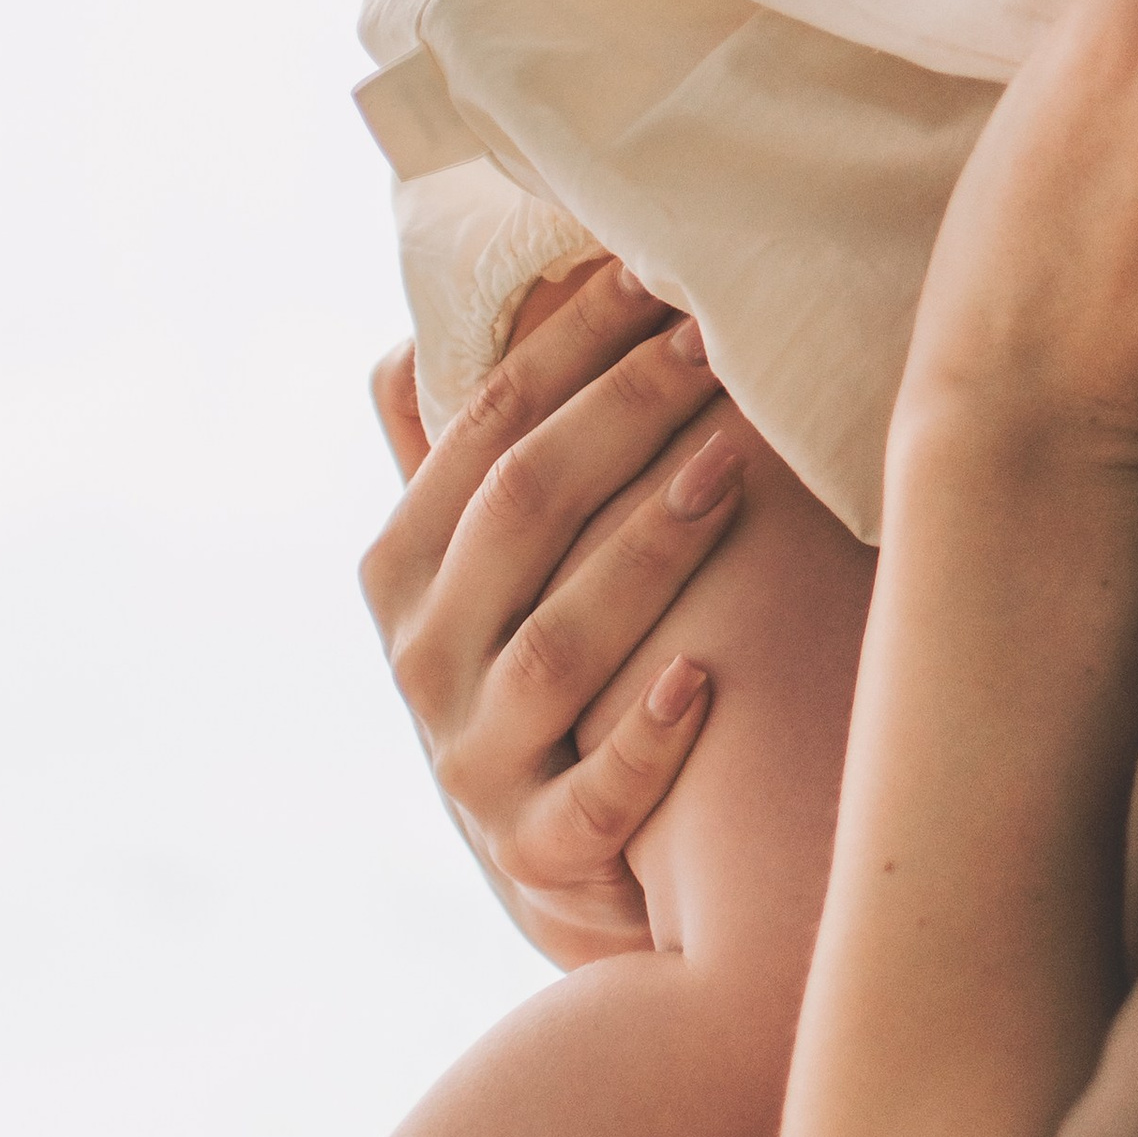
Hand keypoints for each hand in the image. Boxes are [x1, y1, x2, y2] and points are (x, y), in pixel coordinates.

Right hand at [360, 265, 751, 963]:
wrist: (558, 862)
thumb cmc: (535, 664)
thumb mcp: (476, 565)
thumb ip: (453, 455)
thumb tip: (421, 322)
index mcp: (400, 565)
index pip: (482, 425)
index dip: (569, 343)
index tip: (656, 273)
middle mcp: (421, 657)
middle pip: (524, 509)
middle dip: (626, 413)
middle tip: (719, 345)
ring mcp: (474, 759)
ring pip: (562, 641)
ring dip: (652, 547)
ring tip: (737, 469)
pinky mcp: (537, 851)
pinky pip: (594, 797)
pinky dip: (647, 740)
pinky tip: (706, 677)